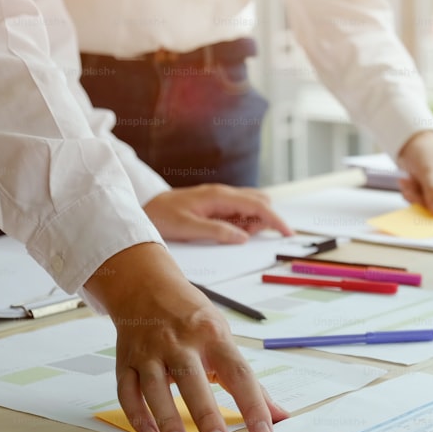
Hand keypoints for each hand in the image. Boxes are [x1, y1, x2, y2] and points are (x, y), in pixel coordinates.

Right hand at [84, 243, 289, 431]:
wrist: (147, 287)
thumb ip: (246, 378)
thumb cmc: (192, 317)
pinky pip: (128, 390)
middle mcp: (180, 342)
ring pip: (156, 388)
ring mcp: (150, 351)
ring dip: (168, 420)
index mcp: (213, 336)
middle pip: (194, 380)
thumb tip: (276, 413)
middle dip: (207, 416)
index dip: (253, 405)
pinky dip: (136, 415)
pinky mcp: (127, 360)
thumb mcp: (223, 336)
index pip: (238, 374)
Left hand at [144, 184, 292, 242]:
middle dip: (263, 221)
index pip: (258, 206)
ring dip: (251, 223)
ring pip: (251, 207)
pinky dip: (241, 223)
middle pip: (260, 202)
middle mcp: (223, 193)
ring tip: (230, 236)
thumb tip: (243, 237)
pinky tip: (227, 232)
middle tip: (249, 238)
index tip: (287, 233)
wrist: (145, 207)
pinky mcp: (217, 204)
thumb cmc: (162, 216)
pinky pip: (239, 212)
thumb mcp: (187, 228)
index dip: (276, 220)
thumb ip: (217, 232)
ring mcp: (221, 197)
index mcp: (219, 196)